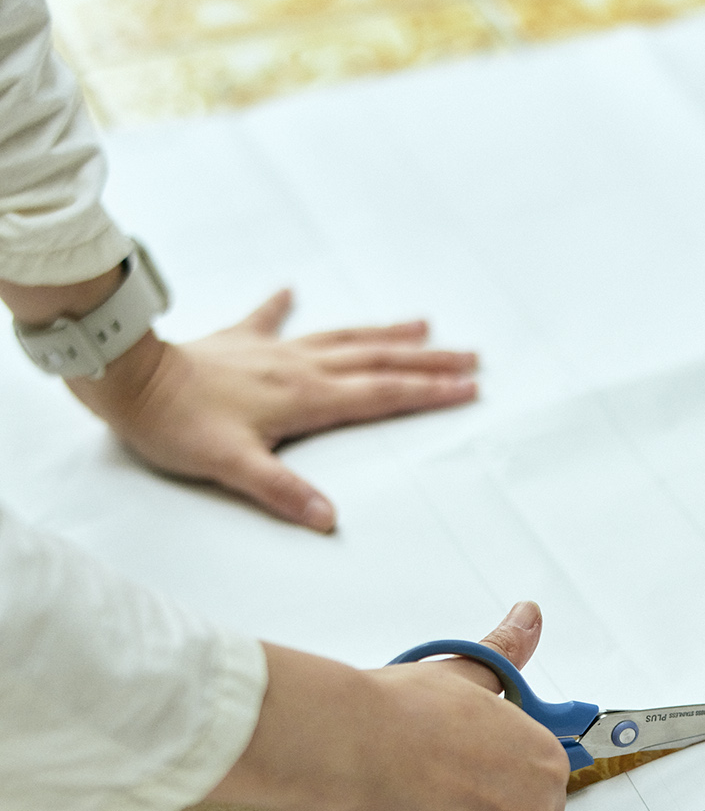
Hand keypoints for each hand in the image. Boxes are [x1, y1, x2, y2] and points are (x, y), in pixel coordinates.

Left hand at [69, 289, 477, 530]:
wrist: (127, 378)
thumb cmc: (177, 425)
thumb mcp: (233, 467)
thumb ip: (283, 491)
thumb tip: (328, 518)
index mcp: (306, 397)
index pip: (382, 395)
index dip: (428, 394)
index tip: (468, 389)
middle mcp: (299, 367)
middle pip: (377, 362)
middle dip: (427, 362)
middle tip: (471, 357)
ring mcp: (271, 351)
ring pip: (342, 338)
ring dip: (384, 334)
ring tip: (422, 325)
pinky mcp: (238, 342)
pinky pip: (268, 319)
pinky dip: (284, 305)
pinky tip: (293, 291)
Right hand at [209, 601, 570, 810]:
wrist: (339, 746)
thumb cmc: (398, 711)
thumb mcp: (463, 673)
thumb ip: (505, 654)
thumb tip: (526, 621)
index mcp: (543, 766)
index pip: (543, 787)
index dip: (505, 778)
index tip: (478, 770)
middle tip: (436, 783)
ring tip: (407, 798)